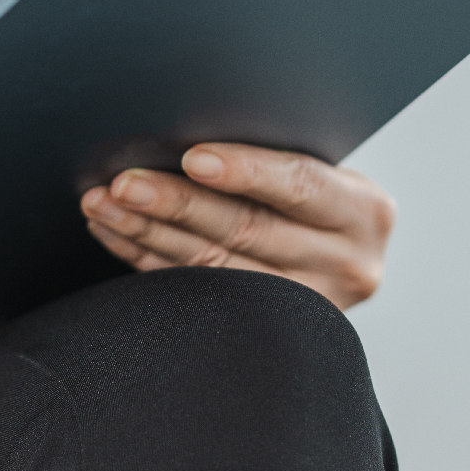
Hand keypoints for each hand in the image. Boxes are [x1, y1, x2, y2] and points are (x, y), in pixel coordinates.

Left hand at [80, 144, 395, 309]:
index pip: (300, 186)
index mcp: (366, 214)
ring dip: (148, 232)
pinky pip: (193, 291)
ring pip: (212, 266)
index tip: (191, 157)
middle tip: (124, 184)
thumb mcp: (328, 174)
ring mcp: (307, 307)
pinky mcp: (265, 330)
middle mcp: (346, 266)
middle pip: (247, 230)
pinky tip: (116, 232)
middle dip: (177, 203)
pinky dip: (148, 259)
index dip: (246, 170)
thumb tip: (190, 140)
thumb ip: (281, 164)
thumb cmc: (324, 198)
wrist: (344, 257)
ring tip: (104, 204)